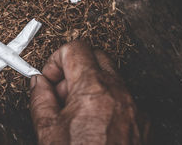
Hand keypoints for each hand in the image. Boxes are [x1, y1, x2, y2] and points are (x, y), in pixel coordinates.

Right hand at [30, 41, 148, 144]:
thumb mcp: (49, 132)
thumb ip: (40, 99)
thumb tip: (38, 83)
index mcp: (92, 90)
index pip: (75, 49)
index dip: (56, 59)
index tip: (50, 77)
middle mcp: (118, 92)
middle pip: (95, 55)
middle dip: (75, 67)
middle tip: (62, 91)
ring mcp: (133, 105)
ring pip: (110, 75)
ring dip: (90, 83)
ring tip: (76, 111)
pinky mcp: (142, 119)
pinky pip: (122, 94)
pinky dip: (106, 98)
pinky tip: (94, 123)